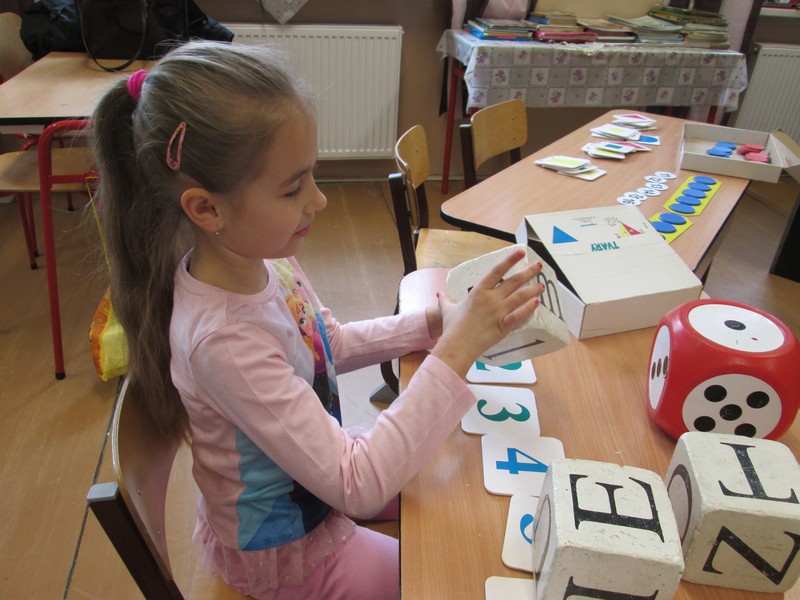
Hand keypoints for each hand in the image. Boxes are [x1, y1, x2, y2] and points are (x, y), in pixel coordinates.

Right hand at [431, 248, 542, 377]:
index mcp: (478, 291)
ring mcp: (498, 312)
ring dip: (533, 289)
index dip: (510, 260)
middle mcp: (491, 299)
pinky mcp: (503, 326)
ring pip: (520, 296)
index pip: (497, 271)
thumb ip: (445, 300)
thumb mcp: (447, 309)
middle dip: (528, 272)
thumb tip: (440, 294)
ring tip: (541, 285)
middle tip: (539, 266)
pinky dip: (529, 308)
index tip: (520, 252)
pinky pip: (519, 315)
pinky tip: (537, 303)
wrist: (457, 346)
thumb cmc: (452, 327)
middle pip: (514, 281)